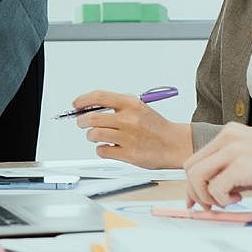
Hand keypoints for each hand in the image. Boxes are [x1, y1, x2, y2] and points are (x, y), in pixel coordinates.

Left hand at [71, 90, 192, 169]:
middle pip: (91, 118)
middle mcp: (128, 119)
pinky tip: (110, 147)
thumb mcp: (137, 107)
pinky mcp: (129, 154)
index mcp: (130, 104)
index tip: (76, 105)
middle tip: (81, 122)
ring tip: (98, 135)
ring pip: (94, 134)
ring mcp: (128, 137)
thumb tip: (89, 106)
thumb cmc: (154, 126)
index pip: (99, 97)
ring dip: (91, 135)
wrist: (175, 144)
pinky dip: (101, 149)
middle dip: (81, 120)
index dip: (83, 100)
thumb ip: (116, 105)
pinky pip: (102, 151)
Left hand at [184, 123, 251, 208]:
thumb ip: (230, 170)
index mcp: (228, 134)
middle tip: (210, 206)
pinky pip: (215, 187)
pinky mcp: (241, 166)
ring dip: (207, 196)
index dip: (193, 182)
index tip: (197, 199)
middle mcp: (227, 138)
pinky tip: (238, 199)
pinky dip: (221, 199)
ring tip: (227, 202)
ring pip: (197, 176)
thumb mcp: (251, 159)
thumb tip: (212, 191)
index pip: (196, 158)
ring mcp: (233, 150)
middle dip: (195, 192)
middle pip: (190, 167)